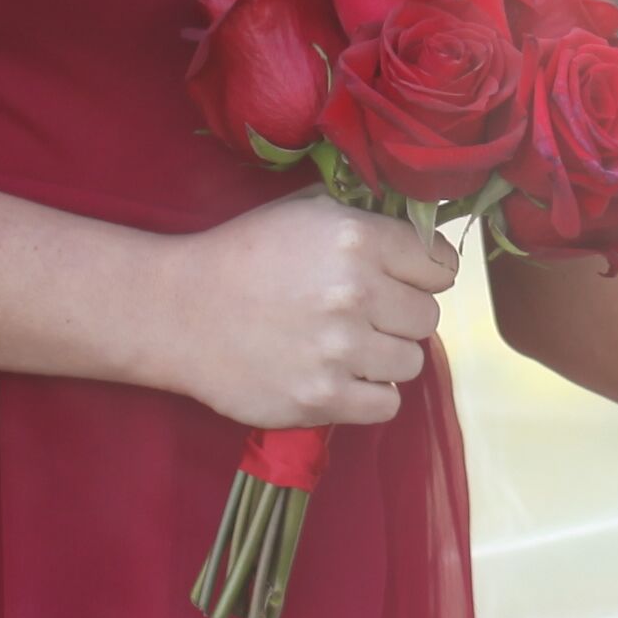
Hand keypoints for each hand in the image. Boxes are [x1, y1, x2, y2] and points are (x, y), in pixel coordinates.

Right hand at [145, 196, 459, 431]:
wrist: (177, 312)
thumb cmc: (242, 256)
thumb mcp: (305, 212)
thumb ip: (367, 220)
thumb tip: (424, 233)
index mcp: (356, 239)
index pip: (440, 266)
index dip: (424, 273)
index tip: (404, 280)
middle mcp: (354, 293)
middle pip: (427, 317)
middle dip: (401, 315)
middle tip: (365, 315)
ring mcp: (338, 350)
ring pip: (411, 362)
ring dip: (386, 356)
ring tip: (348, 346)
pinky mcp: (321, 398)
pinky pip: (386, 405)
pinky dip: (370, 395)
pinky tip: (342, 376)